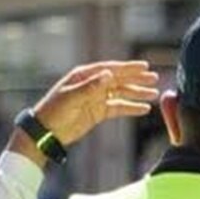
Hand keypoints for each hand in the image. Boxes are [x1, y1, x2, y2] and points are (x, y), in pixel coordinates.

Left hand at [9, 61, 159, 165]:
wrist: (45, 132)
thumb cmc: (54, 111)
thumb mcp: (71, 98)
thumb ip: (91, 87)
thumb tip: (108, 74)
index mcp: (84, 76)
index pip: (110, 69)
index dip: (128, 67)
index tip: (144, 66)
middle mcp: (92, 85)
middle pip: (119, 80)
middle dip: (137, 79)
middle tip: (154, 79)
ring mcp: (96, 99)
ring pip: (121, 94)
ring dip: (137, 94)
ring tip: (154, 94)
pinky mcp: (98, 112)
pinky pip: (118, 108)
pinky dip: (131, 108)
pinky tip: (144, 109)